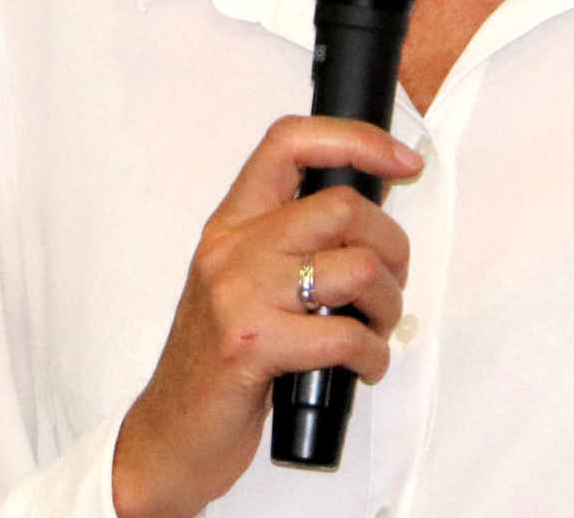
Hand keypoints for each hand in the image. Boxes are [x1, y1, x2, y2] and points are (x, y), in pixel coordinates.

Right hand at [113, 115, 419, 517]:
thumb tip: (369, 224)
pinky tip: (360, 366)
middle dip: (392, 246)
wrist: (170, 433)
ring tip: (373, 329)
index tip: (404, 162)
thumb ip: (288, 246)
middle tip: (388, 285)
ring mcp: (238, 294)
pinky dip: (372, 355)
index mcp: (230, 224)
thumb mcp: (241, 284)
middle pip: (341, 206)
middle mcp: (230, 248)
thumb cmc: (216, 363)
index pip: (289, 143)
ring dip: (387, 306)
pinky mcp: (252, 345)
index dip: (356, 140)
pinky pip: (346, 334)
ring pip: (355, 268)